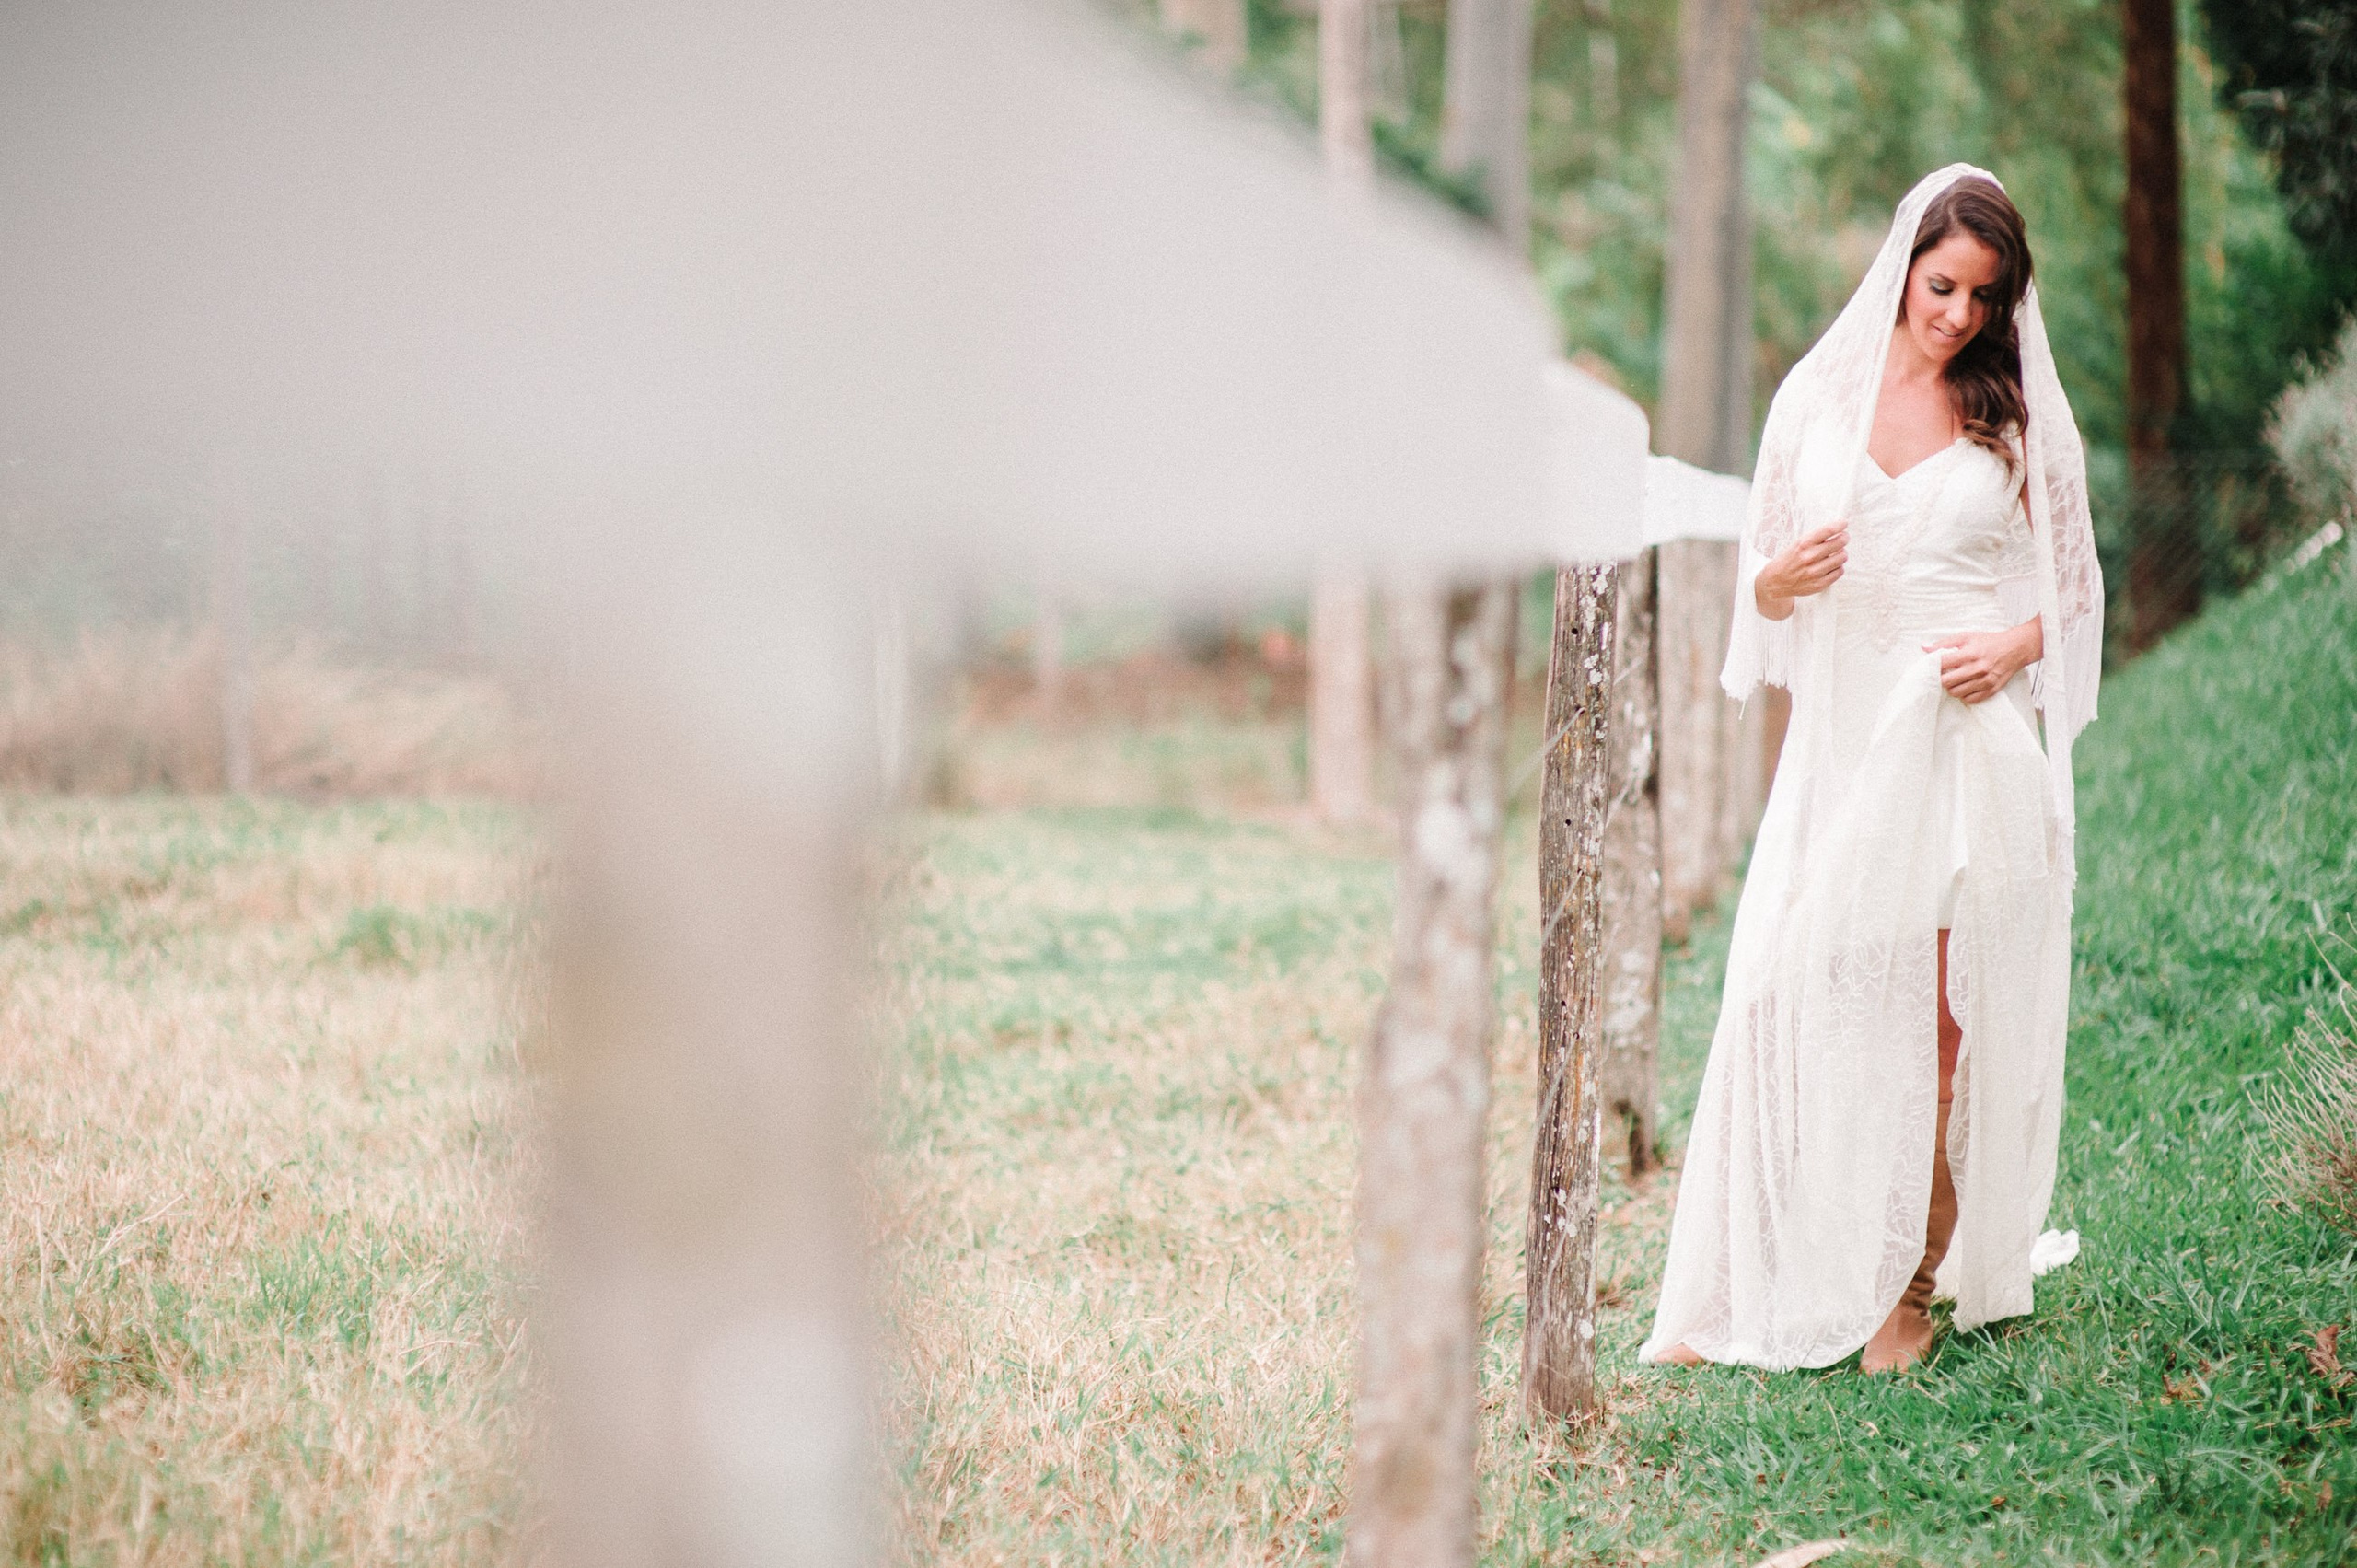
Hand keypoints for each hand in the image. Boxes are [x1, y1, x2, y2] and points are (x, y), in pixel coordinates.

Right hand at [1754, 522, 1848, 620]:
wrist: (1776, 581)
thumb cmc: (1788, 561)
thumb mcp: (1797, 544)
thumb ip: (1816, 538)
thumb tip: (1837, 531)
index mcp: (1803, 544)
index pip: (1828, 530)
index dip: (1840, 525)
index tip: (1844, 523)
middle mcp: (1809, 557)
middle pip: (1840, 543)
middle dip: (1844, 538)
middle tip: (1843, 538)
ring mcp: (1815, 572)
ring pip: (1842, 557)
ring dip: (1841, 554)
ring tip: (1836, 554)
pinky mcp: (1819, 584)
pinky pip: (1839, 571)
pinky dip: (1838, 567)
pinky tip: (1831, 566)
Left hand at [1924, 618, 2042, 703]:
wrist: (2016, 648)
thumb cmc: (1990, 642)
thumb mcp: (1967, 636)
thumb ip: (1945, 642)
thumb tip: (1924, 648)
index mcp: (1970, 653)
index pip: (1942, 664)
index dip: (1933, 666)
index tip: (1933, 666)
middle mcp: (1978, 668)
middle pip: (1946, 682)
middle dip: (1941, 679)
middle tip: (1944, 674)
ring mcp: (1985, 681)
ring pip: (1956, 693)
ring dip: (1951, 687)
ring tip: (1955, 679)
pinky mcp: (1992, 689)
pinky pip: (1970, 699)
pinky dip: (1964, 695)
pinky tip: (1965, 686)